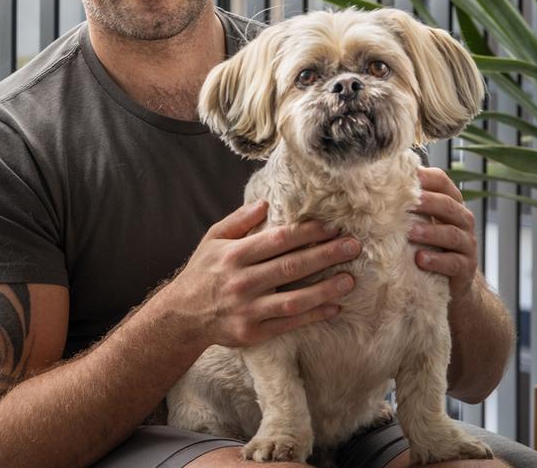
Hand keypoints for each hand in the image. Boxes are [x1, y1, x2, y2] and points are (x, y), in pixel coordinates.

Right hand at [168, 199, 360, 348]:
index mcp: (233, 255)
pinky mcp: (253, 333)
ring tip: (350, 280)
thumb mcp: (213, 239)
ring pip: (294, 300)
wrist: (182, 316)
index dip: (306, 232)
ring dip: (325, 289)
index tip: (331, 227)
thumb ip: (239, 220)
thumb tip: (267, 203)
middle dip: (325, 255)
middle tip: (353, 247)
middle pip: (291, 267)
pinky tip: (334, 307)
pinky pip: (289, 324)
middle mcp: (241, 282)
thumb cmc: (202, 272)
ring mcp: (248, 310)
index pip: (276, 240)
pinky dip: (313, 316)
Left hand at [409, 167, 478, 297]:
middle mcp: (462, 220)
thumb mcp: (420, 219)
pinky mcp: (465, 267)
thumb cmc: (429, 243)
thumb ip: (406, 202)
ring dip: (430, 232)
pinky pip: (454, 263)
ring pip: (451, 234)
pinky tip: (420, 259)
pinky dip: (437, 261)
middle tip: (409, 202)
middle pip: (448, 205)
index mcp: (450, 202)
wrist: (451, 279)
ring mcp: (466, 244)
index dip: (425, 177)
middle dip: (428, 202)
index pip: (441, 181)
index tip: (405, 177)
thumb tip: (371, 182)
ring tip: (410, 233)